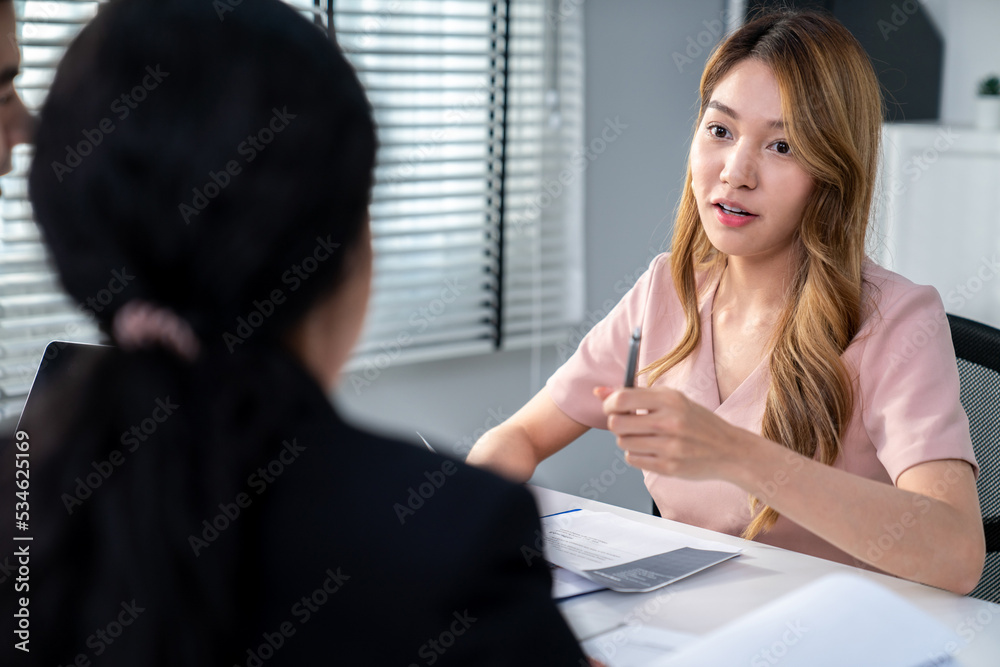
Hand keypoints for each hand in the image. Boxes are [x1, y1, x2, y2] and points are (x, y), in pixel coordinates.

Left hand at [593, 385, 750, 481]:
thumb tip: (598, 391)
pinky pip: (632, 459)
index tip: (613, 406)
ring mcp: (670, 447)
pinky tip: (652, 450)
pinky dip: (636, 454)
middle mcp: (670, 422)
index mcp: (670, 399)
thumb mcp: (671, 400)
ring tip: (645, 436)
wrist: (729, 450)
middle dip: (617, 423)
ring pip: (623, 442)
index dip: (609, 403)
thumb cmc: (697, 422)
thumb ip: (634, 394)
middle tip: (630, 423)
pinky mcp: (669, 467)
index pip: (621, 398)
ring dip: (628, 439)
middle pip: (616, 423)